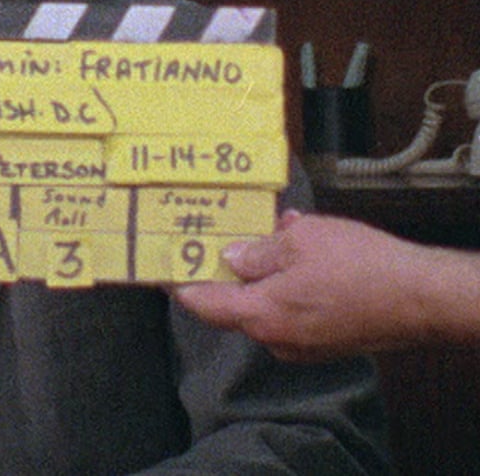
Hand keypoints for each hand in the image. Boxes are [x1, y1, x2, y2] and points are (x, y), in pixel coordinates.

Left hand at [174, 211, 445, 360]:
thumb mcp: (301, 240)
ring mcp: (302, 346)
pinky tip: (300, 256)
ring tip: (270, 236)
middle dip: (225, 272)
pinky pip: (291, 311)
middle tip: (214, 241)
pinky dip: (286, 286)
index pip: (202, 304)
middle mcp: (276, 339)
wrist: (422, 298)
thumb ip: (259, 251)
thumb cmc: (361, 266)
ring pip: (265, 305)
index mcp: (261, 315)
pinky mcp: (325, 343)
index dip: (178, 284)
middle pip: (232, 305)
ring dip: (262, 274)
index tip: (161, 269)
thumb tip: (232, 256)